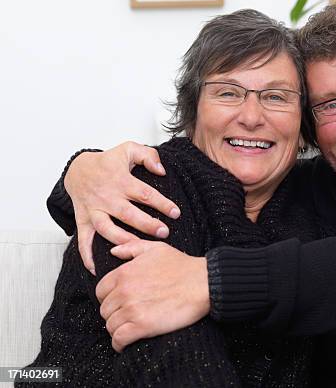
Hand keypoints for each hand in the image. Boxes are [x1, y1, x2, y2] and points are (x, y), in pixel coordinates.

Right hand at [64, 142, 180, 274]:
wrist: (77, 169)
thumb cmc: (107, 162)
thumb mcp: (128, 149)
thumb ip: (148, 155)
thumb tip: (161, 170)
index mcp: (121, 181)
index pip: (145, 194)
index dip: (162, 204)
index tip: (175, 213)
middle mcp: (107, 197)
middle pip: (128, 214)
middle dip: (147, 225)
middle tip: (164, 233)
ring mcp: (94, 210)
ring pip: (107, 228)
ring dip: (122, 240)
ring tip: (139, 248)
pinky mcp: (83, 220)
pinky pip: (83, 240)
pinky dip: (86, 255)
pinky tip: (96, 268)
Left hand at [96, 240, 209, 352]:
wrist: (203, 283)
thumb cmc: (182, 266)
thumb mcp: (157, 248)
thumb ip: (132, 247)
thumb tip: (113, 252)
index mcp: (124, 273)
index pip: (100, 291)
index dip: (109, 297)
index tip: (119, 302)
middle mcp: (124, 291)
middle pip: (105, 310)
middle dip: (114, 314)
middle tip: (127, 316)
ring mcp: (132, 309)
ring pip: (110, 326)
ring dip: (118, 329)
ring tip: (128, 328)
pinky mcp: (142, 326)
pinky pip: (119, 340)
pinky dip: (120, 343)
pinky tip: (126, 343)